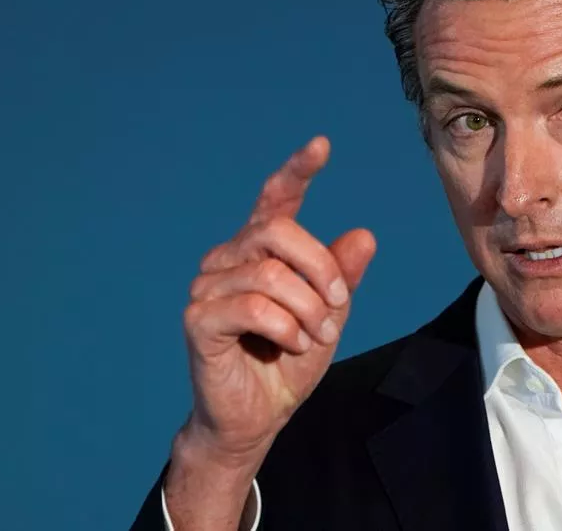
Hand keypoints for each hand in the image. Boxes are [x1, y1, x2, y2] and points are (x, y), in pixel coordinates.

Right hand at [177, 135, 376, 467]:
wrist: (258, 416)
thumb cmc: (289, 361)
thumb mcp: (330, 316)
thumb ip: (342, 276)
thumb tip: (363, 235)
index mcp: (260, 250)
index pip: (276, 199)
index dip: (296, 170)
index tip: (322, 145)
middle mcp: (229, 257)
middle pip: (278, 232)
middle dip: (321, 268)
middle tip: (338, 305)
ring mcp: (208, 285)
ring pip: (270, 273)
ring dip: (308, 309)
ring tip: (315, 336)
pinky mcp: (198, 318)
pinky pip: (251, 306)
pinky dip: (285, 328)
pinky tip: (292, 345)